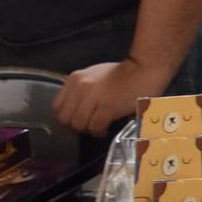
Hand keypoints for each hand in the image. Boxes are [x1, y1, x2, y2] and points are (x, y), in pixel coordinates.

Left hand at [54, 57, 171, 134]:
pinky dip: (99, 131)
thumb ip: (82, 88)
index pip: (57, 106)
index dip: (68, 116)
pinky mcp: (107, 108)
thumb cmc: (123, 73)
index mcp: (75, 79)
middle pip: (65, 118)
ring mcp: (93, 98)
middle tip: (89, 124)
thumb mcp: (95, 75)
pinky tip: (106, 128)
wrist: (144, 69)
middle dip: (76, 125)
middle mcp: (80, 87)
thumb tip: (77, 107)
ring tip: (99, 127)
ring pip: (79, 125)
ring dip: (89, 129)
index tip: (78, 119)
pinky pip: (95, 127)